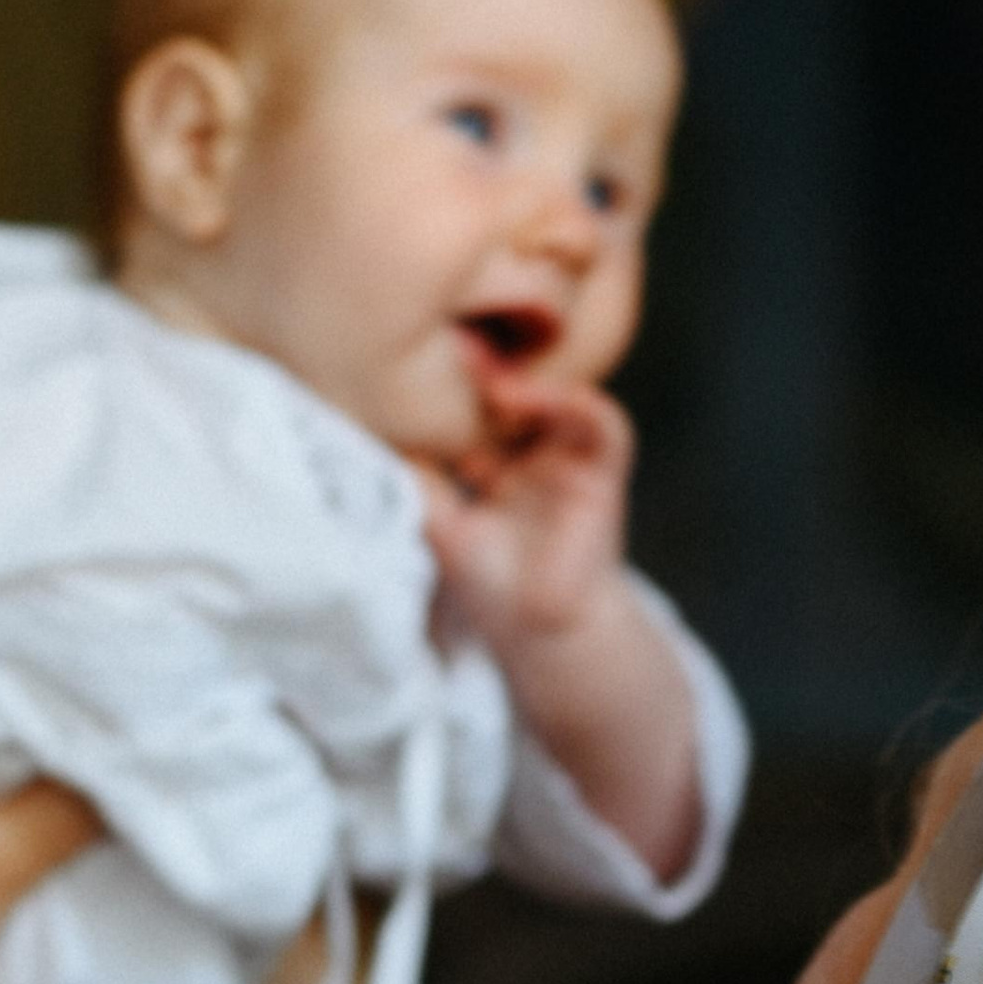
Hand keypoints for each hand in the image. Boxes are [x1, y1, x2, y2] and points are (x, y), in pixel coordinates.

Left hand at [418, 365, 634, 660]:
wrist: (542, 632)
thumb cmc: (491, 587)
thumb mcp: (438, 523)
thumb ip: (418, 477)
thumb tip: (379, 425)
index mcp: (492, 466)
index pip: (472, 410)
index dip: (451, 387)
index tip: (419, 364)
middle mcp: (531, 456)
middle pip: (513, 396)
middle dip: (486, 373)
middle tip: (456, 351)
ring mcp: (568, 461)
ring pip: (558, 398)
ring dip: (530, 385)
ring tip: (497, 386)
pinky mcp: (604, 473)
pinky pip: (604, 425)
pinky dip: (579, 403)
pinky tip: (544, 398)